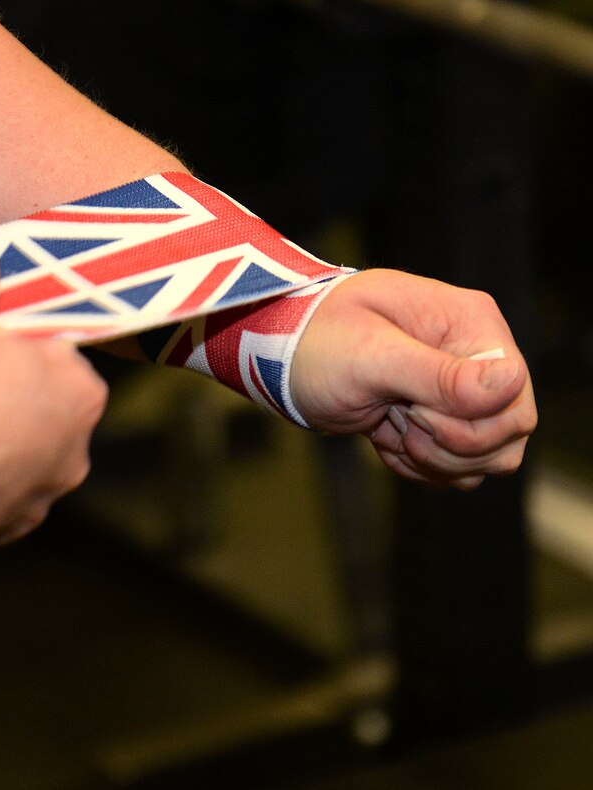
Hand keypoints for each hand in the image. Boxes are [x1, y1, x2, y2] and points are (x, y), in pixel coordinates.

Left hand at [290, 269, 536, 489]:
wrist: (279, 355)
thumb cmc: (315, 342)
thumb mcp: (371, 356)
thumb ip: (440, 374)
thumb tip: (511, 381)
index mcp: (470, 324)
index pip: (514, 398)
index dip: (468, 422)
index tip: (412, 409)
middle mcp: (474, 356)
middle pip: (508, 433)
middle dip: (448, 444)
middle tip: (397, 419)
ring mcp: (458, 390)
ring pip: (486, 458)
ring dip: (434, 459)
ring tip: (388, 427)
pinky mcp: (439, 419)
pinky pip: (457, 467)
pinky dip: (419, 465)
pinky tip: (384, 438)